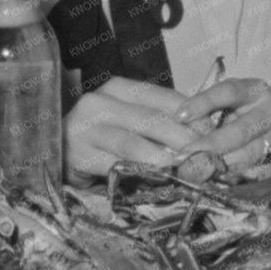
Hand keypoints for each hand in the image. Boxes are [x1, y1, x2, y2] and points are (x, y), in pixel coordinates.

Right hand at [64, 77, 200, 179]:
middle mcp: (100, 102)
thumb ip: (161, 121)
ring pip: (132, 142)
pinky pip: (113, 165)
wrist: (55, 151)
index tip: (216, 135)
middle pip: (152, 120)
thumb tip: (206, 134)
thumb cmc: (102, 136)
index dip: (194, 116)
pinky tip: (157, 182)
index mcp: (119, 88)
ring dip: (162, 158)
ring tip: (185, 171)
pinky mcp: (77, 154)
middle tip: (207, 158)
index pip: (165, 98)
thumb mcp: (131, 119)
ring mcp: (85, 127)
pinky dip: (137, 173)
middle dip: (183, 140)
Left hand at [175, 77, 270, 170]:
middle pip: (240, 130)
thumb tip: (177, 127)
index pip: (229, 92)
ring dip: (221, 164)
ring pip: (250, 154)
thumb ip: (206, 116)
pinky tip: (218, 177)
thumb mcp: (227, 106)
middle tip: (185, 155)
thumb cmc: (242, 115)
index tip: (180, 116)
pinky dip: (235, 174)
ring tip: (197, 170)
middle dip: (210, 145)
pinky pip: (257, 170)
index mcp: (253, 90)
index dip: (204, 103)